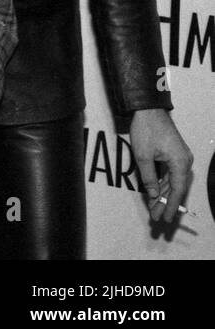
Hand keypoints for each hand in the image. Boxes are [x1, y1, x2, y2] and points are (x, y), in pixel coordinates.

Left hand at [131, 108, 193, 223]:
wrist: (148, 109)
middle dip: (165, 203)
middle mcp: (184, 161)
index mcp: (180, 162)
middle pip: (175, 188)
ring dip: (163, 194)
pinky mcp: (174, 154)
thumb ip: (148, 177)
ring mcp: (180, 157)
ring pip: (172, 181)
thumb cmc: (146, 129)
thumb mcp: (143, 156)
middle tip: (156, 217)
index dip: (171, 206)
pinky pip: (169, 173)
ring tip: (154, 209)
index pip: (177, 190)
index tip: (166, 218)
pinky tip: (155, 193)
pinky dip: (162, 183)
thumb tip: (152, 194)